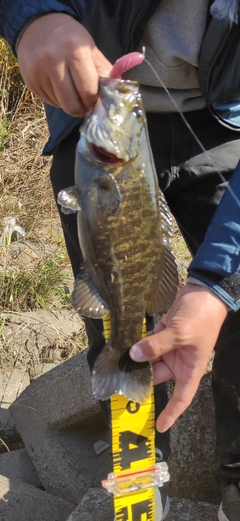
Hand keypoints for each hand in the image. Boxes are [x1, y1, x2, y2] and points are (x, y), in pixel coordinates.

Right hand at [17, 13, 111, 116]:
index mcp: (74, 52)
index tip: (95, 100)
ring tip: (69, 88)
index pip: (88, 92)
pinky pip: (48, 101)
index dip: (94, 101)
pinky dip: (56, 99)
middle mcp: (53, 61)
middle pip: (72, 105)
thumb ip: (103, 72)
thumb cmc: (70, 38)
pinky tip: (57, 85)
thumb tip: (112, 95)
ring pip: (60, 105)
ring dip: (68, 102)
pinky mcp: (29, 81)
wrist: (38, 25)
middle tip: (85, 105)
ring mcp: (38, 72)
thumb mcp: (91, 49)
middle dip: (81, 109)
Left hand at [130, 283, 227, 431]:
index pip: (181, 398)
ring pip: (149, 359)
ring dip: (135, 359)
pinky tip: (123, 344)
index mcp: (190, 369)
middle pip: (157, 377)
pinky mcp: (163, 333)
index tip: (159, 426)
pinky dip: (137, 344)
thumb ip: (156, 345)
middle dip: (140, 378)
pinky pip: (147, 343)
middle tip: (118, 381)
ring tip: (115, 362)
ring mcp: (170, 347)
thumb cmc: (201, 317)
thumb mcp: (180, 333)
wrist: (204, 292)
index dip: (171, 413)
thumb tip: (134, 354)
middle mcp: (179, 361)